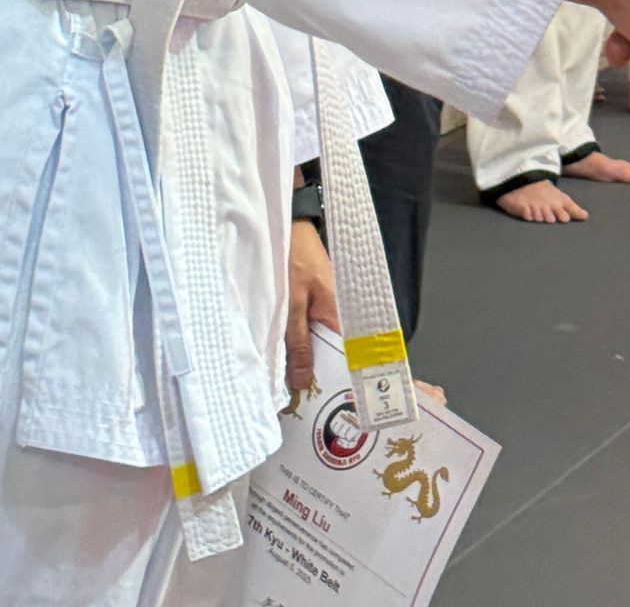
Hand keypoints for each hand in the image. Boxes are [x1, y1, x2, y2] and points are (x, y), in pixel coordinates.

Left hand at [285, 219, 336, 392]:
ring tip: (287, 389)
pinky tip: (283, 357)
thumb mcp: (291, 304)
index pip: (345, 356)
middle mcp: (336, 312)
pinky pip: (307, 328)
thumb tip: (305, 385)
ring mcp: (322, 305)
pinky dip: (297, 341)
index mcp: (339, 314)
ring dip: (303, 357)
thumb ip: (298, 343)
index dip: (334, 379)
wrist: (288, 222)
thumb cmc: (292, 259)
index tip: (323, 406)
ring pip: (315, 340)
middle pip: (328, 351)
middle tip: (297, 404)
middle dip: (313, 373)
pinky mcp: (310, 299)